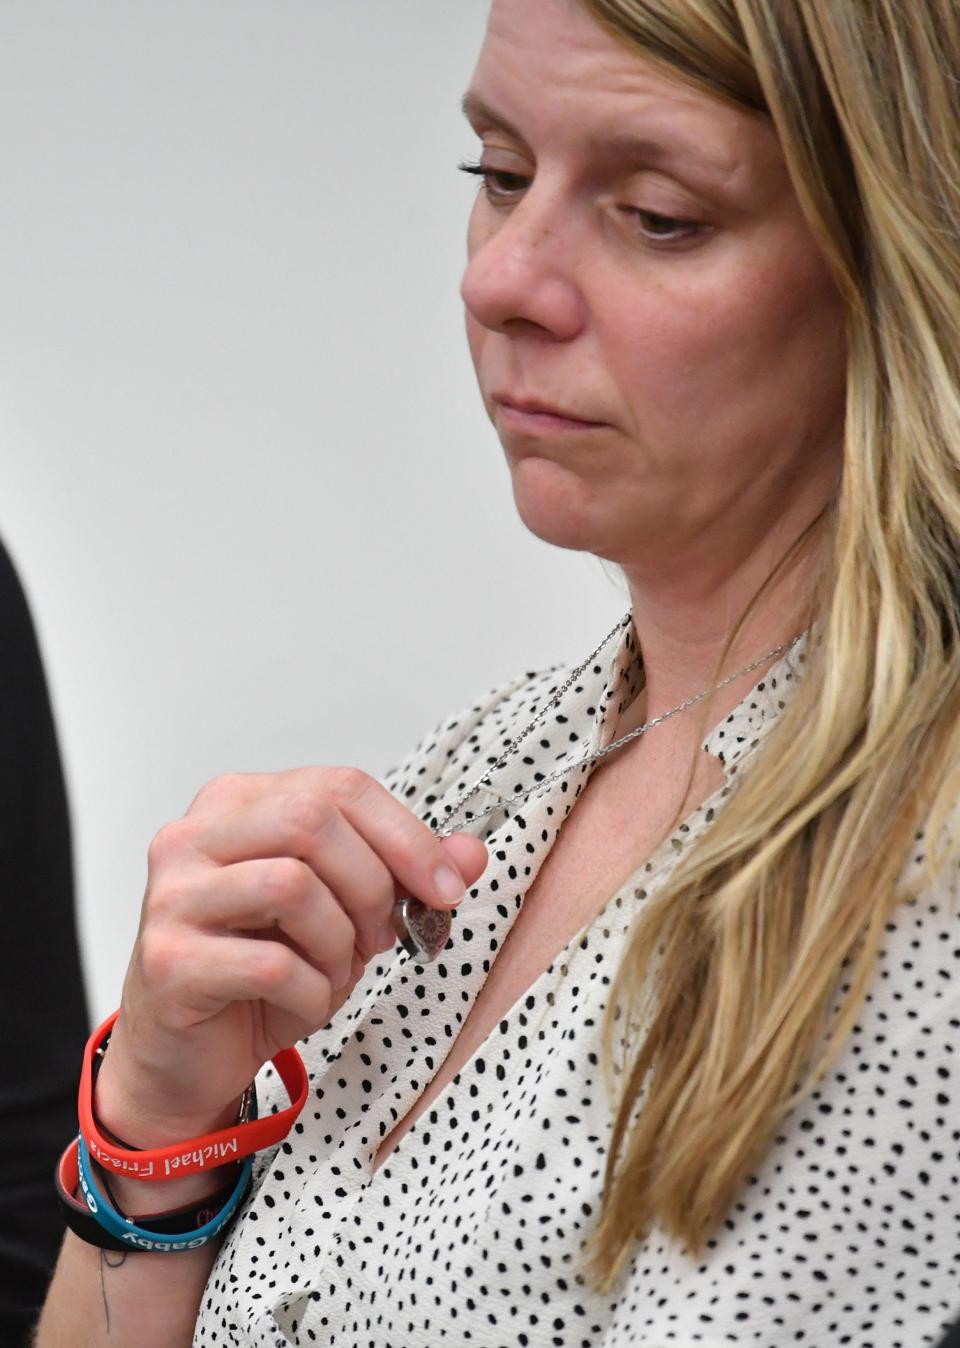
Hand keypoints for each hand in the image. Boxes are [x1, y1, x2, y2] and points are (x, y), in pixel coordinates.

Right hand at [96, 767, 487, 1145]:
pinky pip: (272, 965)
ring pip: (291, 884)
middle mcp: (194, 835)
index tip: (447, 886)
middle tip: (383, 937)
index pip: (339, 787)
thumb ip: (403, 876)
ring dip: (339, 942)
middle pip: (313, 821)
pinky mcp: (168, 960)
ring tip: (335, 970)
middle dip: (372, 885)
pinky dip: (312, 993)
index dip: (407, 836)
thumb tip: (471, 852)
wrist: (188, 1055)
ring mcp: (173, 895)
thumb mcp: (345, 913)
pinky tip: (303, 1004)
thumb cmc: (264, 971)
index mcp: (238, 803)